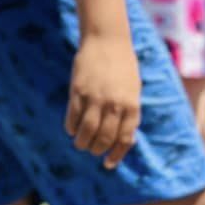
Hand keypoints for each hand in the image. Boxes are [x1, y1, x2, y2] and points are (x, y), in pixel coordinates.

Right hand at [66, 35, 141, 170]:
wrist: (107, 40)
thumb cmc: (123, 66)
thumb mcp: (133, 90)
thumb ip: (129, 113)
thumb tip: (126, 139)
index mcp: (131, 105)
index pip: (124, 139)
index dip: (116, 155)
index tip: (108, 163)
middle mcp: (114, 105)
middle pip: (104, 138)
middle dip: (97, 150)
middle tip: (92, 151)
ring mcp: (95, 98)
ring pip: (87, 132)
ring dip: (82, 143)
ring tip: (80, 144)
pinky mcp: (78, 91)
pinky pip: (73, 117)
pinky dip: (71, 128)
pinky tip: (72, 130)